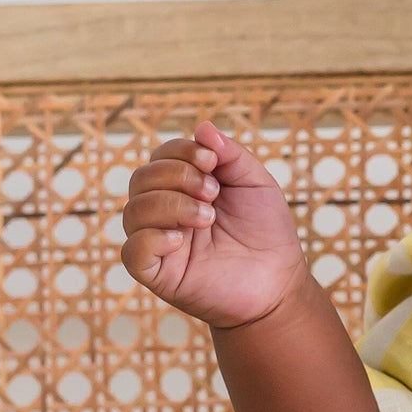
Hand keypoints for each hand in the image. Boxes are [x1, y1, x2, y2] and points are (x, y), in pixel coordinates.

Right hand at [119, 120, 307, 330]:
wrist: (279, 284)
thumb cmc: (267, 234)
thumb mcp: (256, 184)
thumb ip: (230, 154)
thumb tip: (203, 127)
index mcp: (184, 188)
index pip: (161, 157)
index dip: (181, 151)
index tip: (212, 162)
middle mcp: (165, 213)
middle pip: (141, 179)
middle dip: (177, 176)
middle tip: (213, 193)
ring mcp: (160, 243)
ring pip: (134, 211)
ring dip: (170, 205)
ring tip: (207, 217)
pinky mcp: (159, 275)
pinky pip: (132, 252)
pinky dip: (153, 238)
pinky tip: (182, 239)